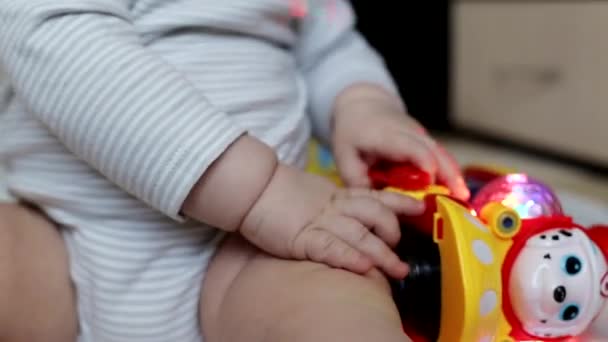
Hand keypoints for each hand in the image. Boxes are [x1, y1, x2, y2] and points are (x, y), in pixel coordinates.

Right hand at [239, 165, 424, 278]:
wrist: (251, 189)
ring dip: (381, 252)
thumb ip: (332, 204)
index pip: (375, 197)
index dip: (399, 202)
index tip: (419, 206)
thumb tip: (350, 215)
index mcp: (336, 196)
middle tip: (402, 245)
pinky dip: (350, 258)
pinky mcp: (302, 239)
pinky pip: (331, 249)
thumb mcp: (312, 195)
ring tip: (397, 268)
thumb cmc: (277, 194)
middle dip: (393, 230)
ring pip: (359, 234)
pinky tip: (365, 268)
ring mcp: (319, 223)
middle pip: (374, 214)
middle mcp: (333, 208)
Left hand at [331, 84, 469, 199]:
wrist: (363, 106)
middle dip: (446, 172)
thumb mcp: (344, 156)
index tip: (430, 180)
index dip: (422, 161)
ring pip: (441, 152)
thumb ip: (356, 180)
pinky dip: (449, 171)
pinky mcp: (425, 140)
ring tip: (463, 196)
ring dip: (453, 173)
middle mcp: (407, 131)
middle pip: (432, 149)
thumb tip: (375, 201)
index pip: (409, 146)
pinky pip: (441, 155)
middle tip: (458, 195)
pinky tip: (458, 189)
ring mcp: (419, 134)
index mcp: (385, 135)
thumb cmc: (352, 134)